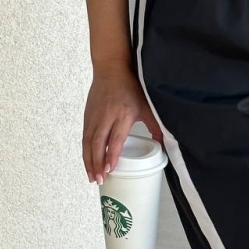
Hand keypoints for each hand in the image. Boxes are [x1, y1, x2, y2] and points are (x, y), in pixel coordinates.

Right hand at [81, 61, 162, 184]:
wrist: (111, 68)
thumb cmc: (130, 87)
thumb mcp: (146, 107)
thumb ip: (155, 126)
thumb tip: (164, 144)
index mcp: (123, 114)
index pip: (115, 139)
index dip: (112, 155)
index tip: (110, 169)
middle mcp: (106, 116)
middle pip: (98, 144)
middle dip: (98, 164)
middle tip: (100, 180)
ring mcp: (94, 116)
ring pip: (88, 143)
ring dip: (89, 161)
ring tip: (92, 177)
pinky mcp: (87, 116)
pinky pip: (85, 137)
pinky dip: (85, 152)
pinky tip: (88, 164)